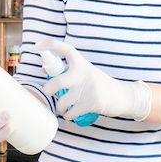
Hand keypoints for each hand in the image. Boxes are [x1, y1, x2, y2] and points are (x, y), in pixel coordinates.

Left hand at [35, 40, 151, 121]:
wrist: (123, 95)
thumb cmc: (99, 84)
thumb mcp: (87, 72)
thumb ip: (71, 72)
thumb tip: (46, 74)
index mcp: (82, 63)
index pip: (65, 49)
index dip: (50, 45)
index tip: (37, 46)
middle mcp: (83, 74)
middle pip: (57, 83)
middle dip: (49, 90)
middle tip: (50, 92)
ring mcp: (88, 89)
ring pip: (62, 103)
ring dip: (61, 107)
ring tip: (65, 107)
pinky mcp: (92, 103)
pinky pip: (70, 113)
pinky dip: (68, 116)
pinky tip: (72, 113)